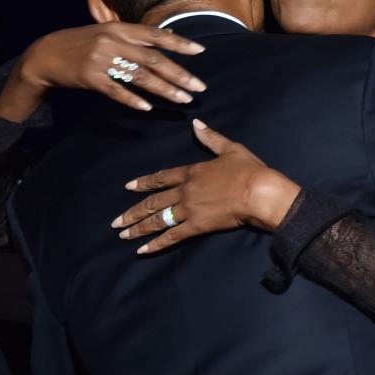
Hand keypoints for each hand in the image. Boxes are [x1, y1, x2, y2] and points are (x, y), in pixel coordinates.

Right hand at [0, 23, 206, 121]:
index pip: (155, 35)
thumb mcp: (106, 31)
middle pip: (153, 59)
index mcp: (119, 28)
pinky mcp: (91, 78)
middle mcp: (113, 41)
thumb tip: (168, 35)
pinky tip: (148, 108)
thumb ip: (136, 34)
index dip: (179, 43)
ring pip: (140, 77)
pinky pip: (116, 91)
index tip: (200, 51)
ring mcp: (101, 60)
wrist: (46, 54)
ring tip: (183, 100)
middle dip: (179, 74)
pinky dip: (133, 100)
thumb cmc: (81, 43)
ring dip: (164, 90)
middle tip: (199, 87)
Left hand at [111, 119, 300, 254]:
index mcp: (192, 171)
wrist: (259, 192)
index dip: (144, 182)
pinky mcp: (197, 226)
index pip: (162, 177)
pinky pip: (172, 236)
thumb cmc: (248, 170)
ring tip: (123, 235)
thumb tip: (196, 123)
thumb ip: (211, 138)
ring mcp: (189, 209)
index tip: (128, 187)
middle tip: (115, 221)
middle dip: (133, 212)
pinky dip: (156, 244)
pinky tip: (143, 250)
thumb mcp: (230, 148)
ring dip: (138, 228)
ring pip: (158, 219)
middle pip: (154, 201)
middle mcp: (185, 191)